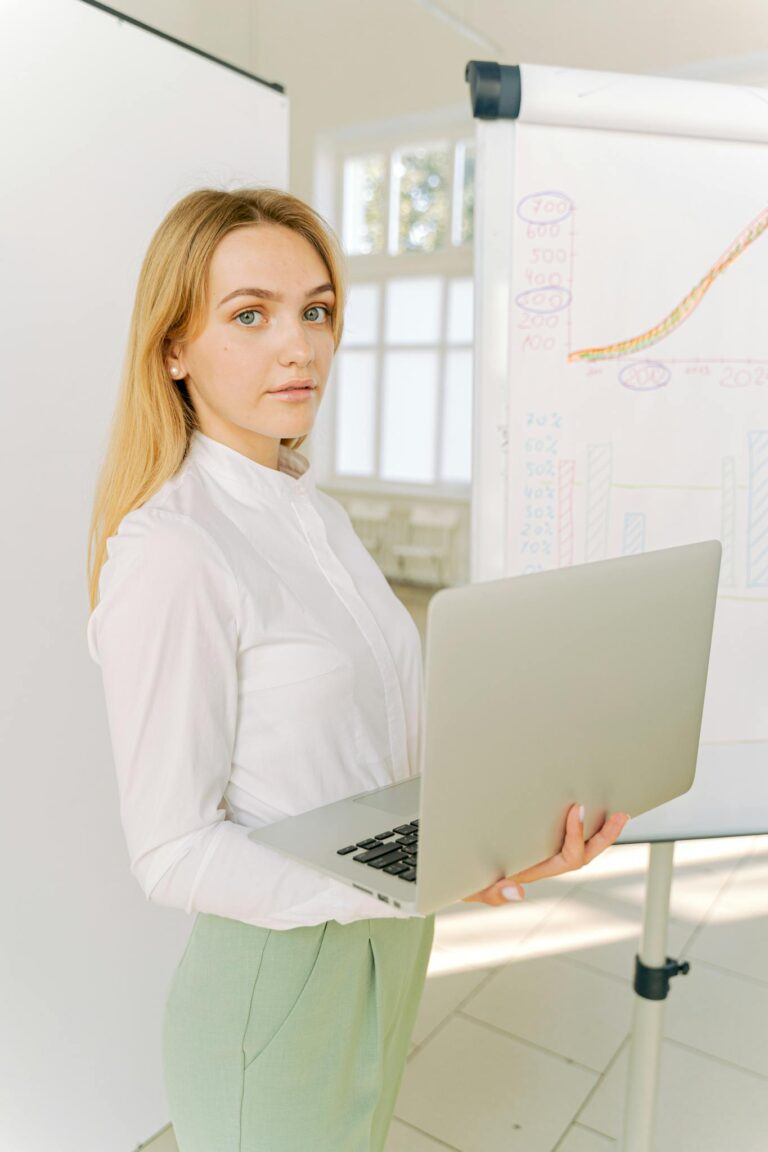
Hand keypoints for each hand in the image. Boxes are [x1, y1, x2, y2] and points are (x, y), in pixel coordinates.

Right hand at [461, 804, 630, 905]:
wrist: (450, 865)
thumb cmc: (461, 877)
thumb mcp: (472, 888)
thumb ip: (493, 893)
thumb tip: (519, 893)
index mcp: (535, 871)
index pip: (568, 858)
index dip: (577, 836)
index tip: (576, 809)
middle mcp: (543, 861)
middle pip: (584, 854)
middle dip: (603, 836)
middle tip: (620, 815)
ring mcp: (541, 850)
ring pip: (580, 845)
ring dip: (600, 830)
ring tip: (618, 812)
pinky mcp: (535, 836)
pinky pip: (565, 833)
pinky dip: (582, 823)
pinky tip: (590, 807)